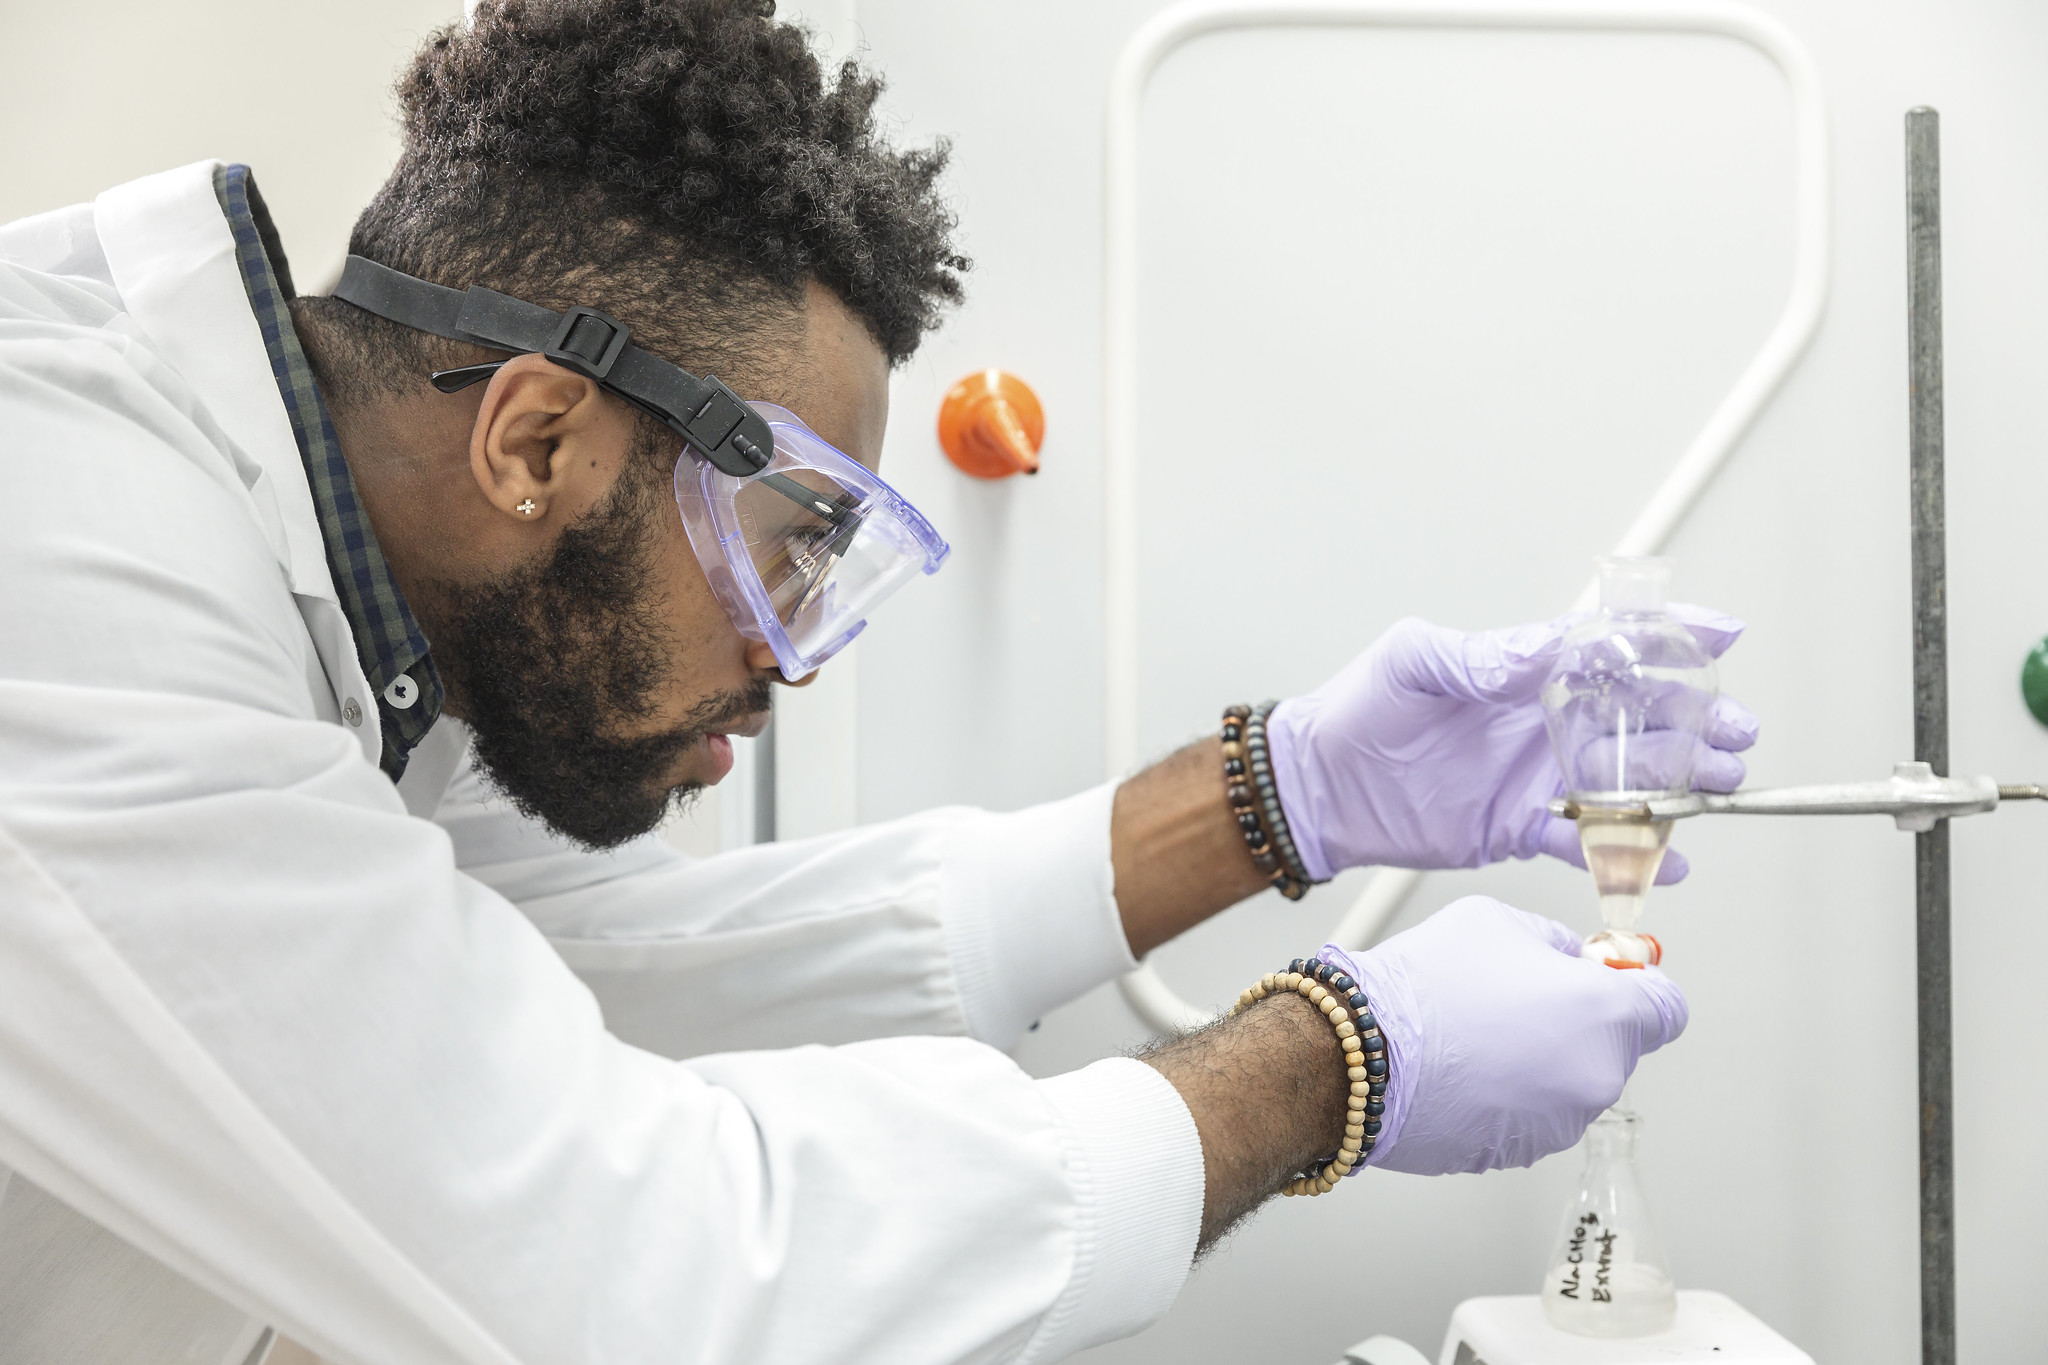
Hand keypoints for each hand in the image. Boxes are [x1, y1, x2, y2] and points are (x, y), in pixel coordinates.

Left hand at [1266, 611, 1757, 878]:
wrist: (1319, 785)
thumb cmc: (1358, 710)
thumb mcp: (1412, 663)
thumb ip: (1476, 656)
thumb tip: (1537, 648)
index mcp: (1525, 669)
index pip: (1610, 646)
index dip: (1670, 637)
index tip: (1724, 633)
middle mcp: (1545, 721)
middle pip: (1641, 717)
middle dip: (1697, 723)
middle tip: (1737, 735)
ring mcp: (1540, 775)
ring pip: (1629, 780)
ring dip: (1678, 786)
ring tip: (1719, 791)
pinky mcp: (1523, 826)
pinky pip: (1588, 841)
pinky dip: (1630, 854)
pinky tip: (1669, 863)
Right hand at [1325, 897, 1687, 1174]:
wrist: (1360, 1053)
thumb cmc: (1424, 984)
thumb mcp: (1498, 921)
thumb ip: (1553, 942)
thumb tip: (1571, 960)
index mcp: (1604, 1013)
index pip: (1668, 1009)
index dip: (1641, 990)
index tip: (1614, 982)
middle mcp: (1596, 1075)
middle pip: (1614, 1046)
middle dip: (1577, 1023)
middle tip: (1516, 1000)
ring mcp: (1559, 1121)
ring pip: (1570, 1082)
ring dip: (1541, 1062)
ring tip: (1477, 1036)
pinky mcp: (1521, 1151)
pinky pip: (1532, 1114)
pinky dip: (1510, 1096)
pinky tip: (1463, 1072)